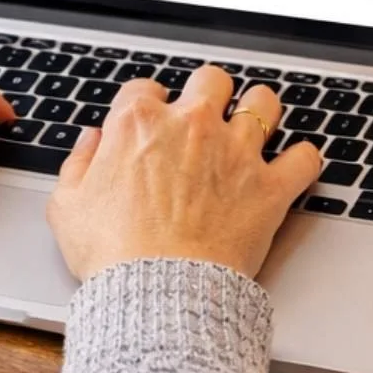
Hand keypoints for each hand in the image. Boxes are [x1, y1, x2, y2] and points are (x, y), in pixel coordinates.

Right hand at [47, 66, 321, 279]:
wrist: (157, 292)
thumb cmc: (112, 254)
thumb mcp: (67, 207)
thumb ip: (78, 164)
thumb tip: (91, 142)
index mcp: (138, 123)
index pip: (144, 88)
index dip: (147, 104)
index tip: (150, 122)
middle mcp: (191, 125)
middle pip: (210, 80)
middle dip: (208, 94)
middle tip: (205, 118)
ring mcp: (235, 153)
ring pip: (263, 103)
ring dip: (260, 111)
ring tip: (255, 127)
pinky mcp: (269, 187)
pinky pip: (304, 158)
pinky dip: (302, 161)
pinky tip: (293, 167)